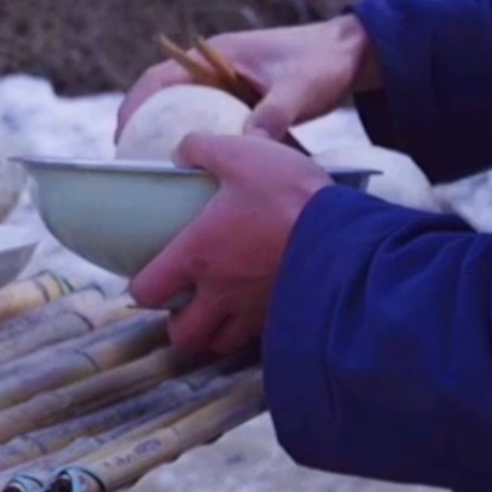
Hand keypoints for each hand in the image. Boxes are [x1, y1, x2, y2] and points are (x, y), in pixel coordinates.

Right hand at [113, 15, 382, 148]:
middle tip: (128, 160)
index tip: (122, 135)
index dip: (135, 104)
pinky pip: (206, 117)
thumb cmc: (322, 63)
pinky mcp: (240, 97)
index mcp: (216, 54)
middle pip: (162, 93)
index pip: (160, 77)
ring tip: (152, 168)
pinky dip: (193, 136)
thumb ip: (273, 114)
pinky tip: (194, 166)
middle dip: (140, 122)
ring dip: (164, 130)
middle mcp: (214, 65)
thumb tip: (248, 146)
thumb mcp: (298, 89)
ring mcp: (226, 81)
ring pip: (182, 107)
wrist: (349, 54)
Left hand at [127, 132, 334, 354]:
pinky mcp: (288, 319)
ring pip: (221, 344)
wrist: (348, 234)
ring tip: (220, 309)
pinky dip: (252, 331)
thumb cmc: (289, 195)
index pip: (147, 292)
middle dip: (179, 324)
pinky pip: (260, 340)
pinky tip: (260, 307)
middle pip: (184, 336)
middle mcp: (222, 294)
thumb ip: (202, 148)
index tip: (152, 276)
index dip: (143, 287)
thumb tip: (181, 153)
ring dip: (214, 331)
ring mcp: (256, 313)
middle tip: (187, 302)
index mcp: (198, 256)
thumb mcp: (241, 152)